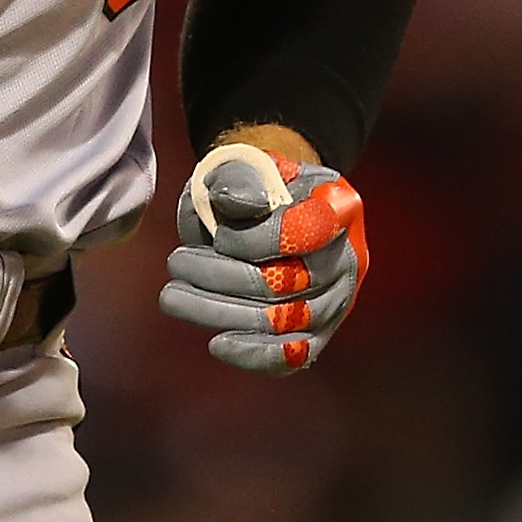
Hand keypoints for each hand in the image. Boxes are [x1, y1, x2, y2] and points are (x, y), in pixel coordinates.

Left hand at [157, 140, 369, 374]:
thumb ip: (241, 177)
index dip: (254, 240)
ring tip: (173, 297)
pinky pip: (292, 356)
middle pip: (283, 283)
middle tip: (176, 263)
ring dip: (219, 313)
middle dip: (220, 276)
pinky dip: (252, 354)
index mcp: (340, 208)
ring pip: (279, 322)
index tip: (219, 237)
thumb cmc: (259, 186)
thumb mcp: (251, 166)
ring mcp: (337, 302)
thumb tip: (229, 200)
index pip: (304, 232)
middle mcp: (349, 259)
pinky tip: (216, 342)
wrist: (275, 212)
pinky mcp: (319, 336)